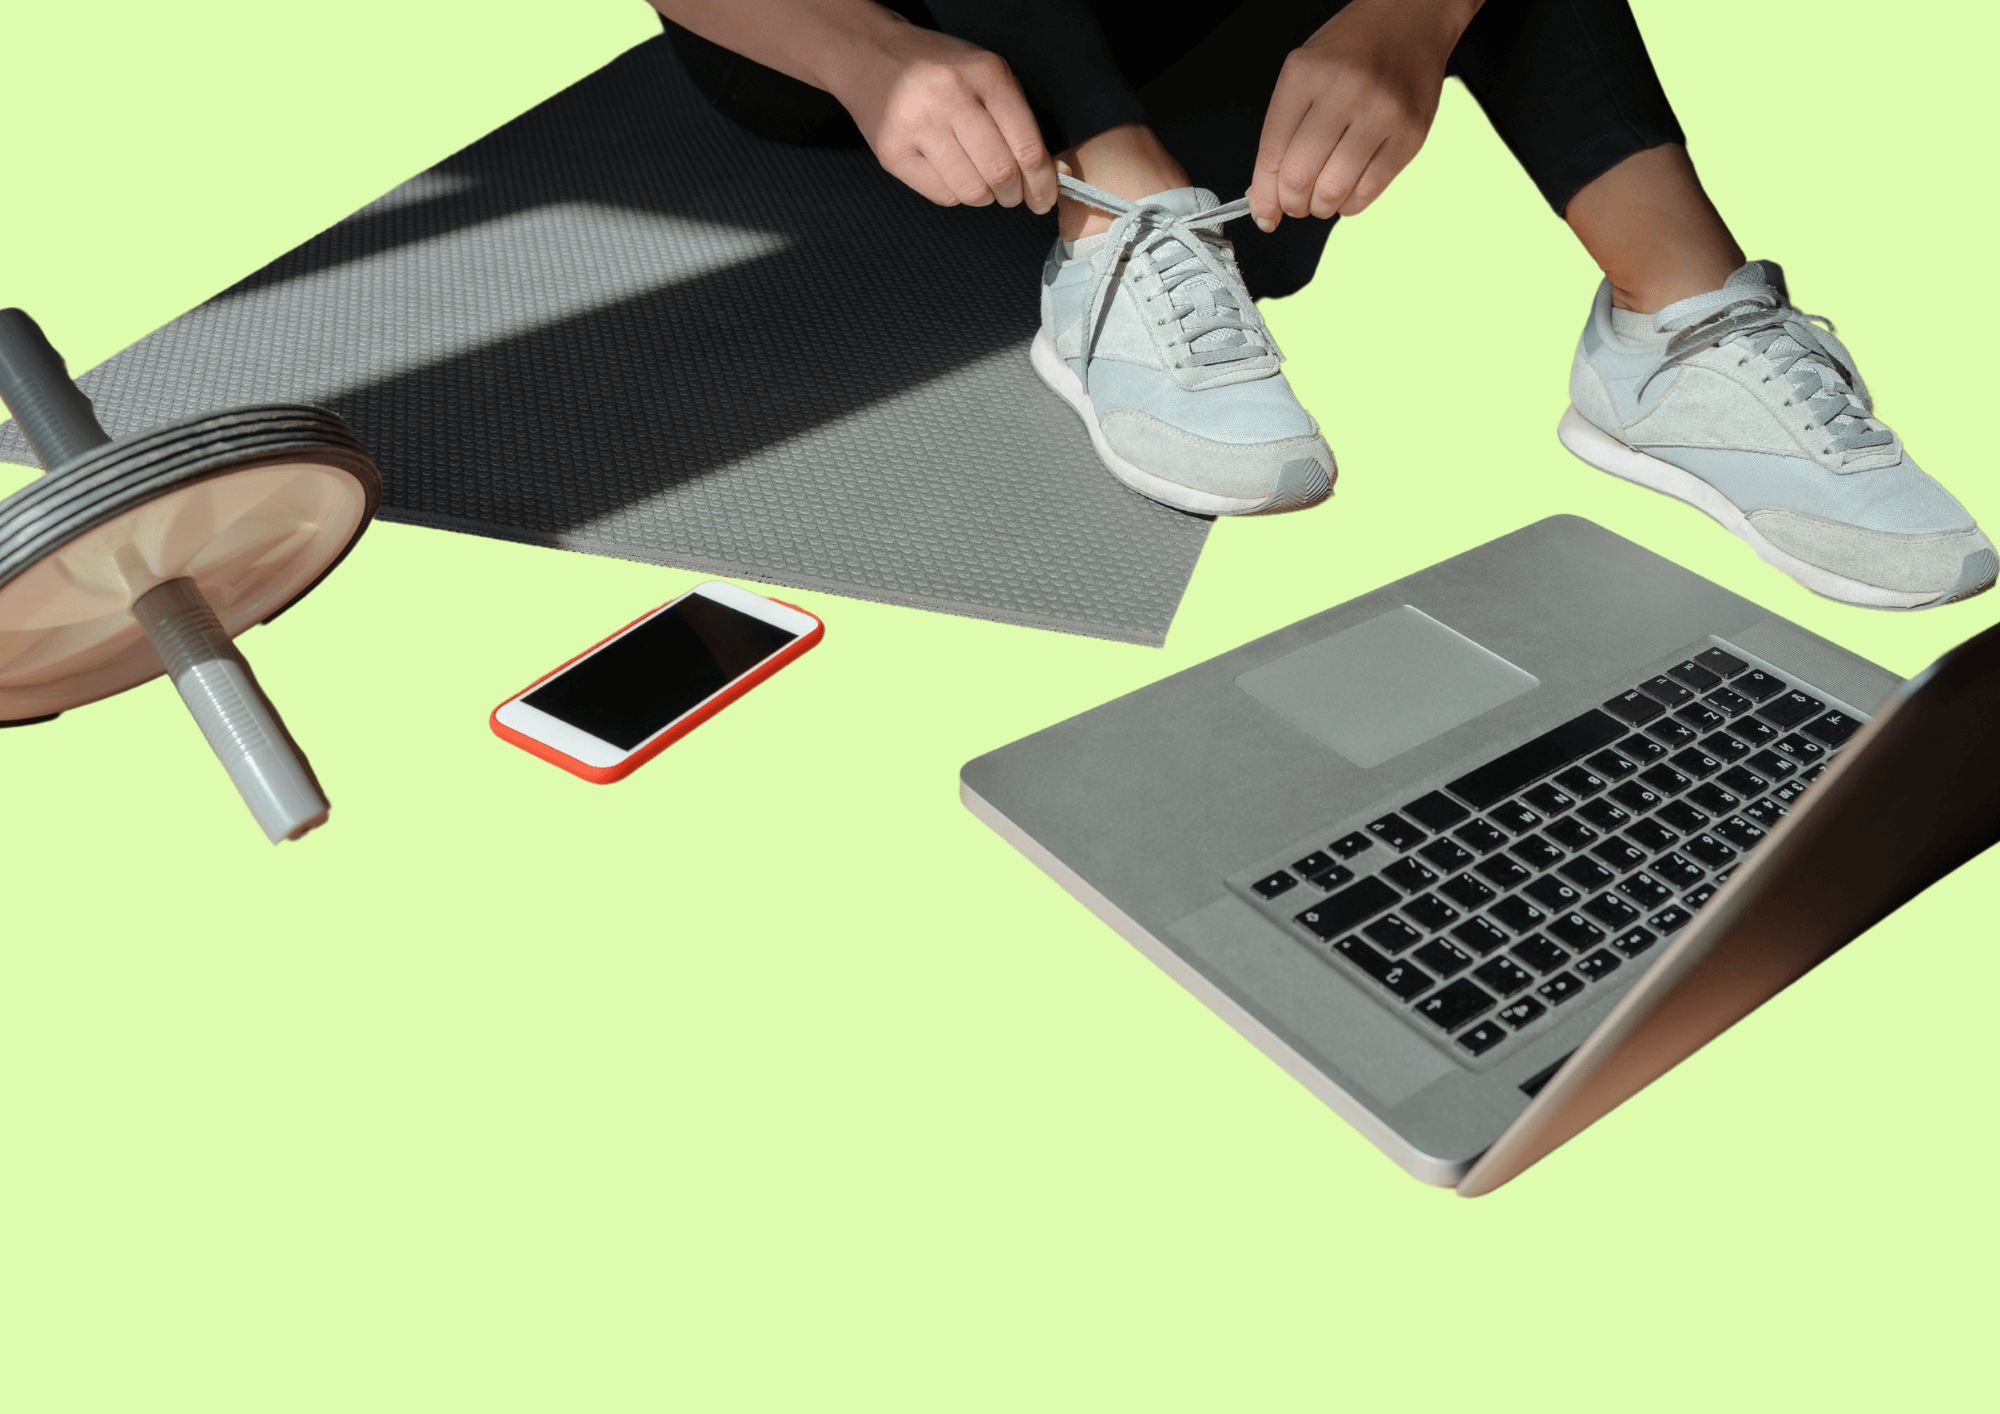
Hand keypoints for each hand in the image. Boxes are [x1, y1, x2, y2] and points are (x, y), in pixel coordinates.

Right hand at [825, 21, 1057, 213]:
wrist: (871, 54)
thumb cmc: (940, 69)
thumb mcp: (986, 74)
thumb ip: (1020, 119)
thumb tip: (1053, 176)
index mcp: (985, 74)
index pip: (1027, 146)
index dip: (1042, 182)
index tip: (1043, 199)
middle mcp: (950, 97)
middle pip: (1000, 173)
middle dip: (1013, 194)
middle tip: (1010, 192)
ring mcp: (918, 125)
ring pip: (972, 191)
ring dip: (984, 196)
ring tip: (978, 179)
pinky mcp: (894, 151)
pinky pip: (942, 195)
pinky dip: (954, 192)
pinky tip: (949, 171)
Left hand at [1249, 0, 1479, 230]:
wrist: (1411, 18)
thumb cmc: (1352, 48)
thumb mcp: (1305, 72)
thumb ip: (1283, 127)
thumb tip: (1264, 190)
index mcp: (1307, 74)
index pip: (1272, 152)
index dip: (1263, 194)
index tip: (1264, 213)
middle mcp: (1344, 91)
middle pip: (1299, 176)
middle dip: (1291, 204)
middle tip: (1294, 204)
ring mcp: (1381, 112)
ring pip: (1334, 188)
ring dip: (1320, 207)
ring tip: (1321, 200)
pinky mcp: (1410, 133)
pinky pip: (1371, 189)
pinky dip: (1351, 204)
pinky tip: (1346, 194)